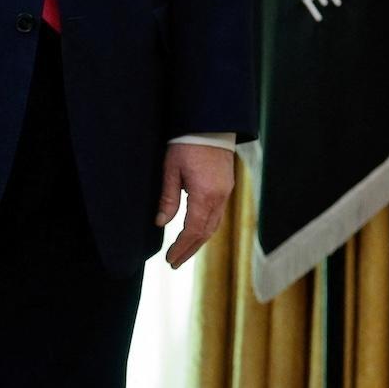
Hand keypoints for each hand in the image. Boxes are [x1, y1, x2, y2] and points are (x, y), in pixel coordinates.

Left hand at [155, 142, 233, 268]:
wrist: (211, 124)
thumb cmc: (187, 144)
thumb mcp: (171, 170)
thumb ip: (168, 199)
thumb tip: (161, 223)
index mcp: (205, 195)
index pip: (193, 230)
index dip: (181, 247)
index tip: (169, 259)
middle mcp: (219, 197)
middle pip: (206, 232)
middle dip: (190, 249)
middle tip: (174, 263)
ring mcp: (226, 192)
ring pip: (214, 225)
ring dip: (199, 241)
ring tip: (184, 252)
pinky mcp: (227, 186)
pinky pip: (218, 215)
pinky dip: (207, 228)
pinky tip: (197, 232)